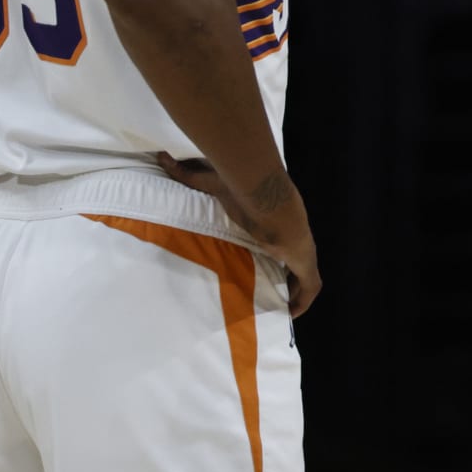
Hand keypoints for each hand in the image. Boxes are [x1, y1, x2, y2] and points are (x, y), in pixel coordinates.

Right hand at [156, 153, 322, 316]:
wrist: (266, 198)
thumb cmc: (243, 191)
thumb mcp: (210, 182)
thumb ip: (186, 173)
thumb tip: (161, 156)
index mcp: (273, 220)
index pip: (277, 240)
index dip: (272, 252)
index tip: (260, 264)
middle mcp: (291, 236)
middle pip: (294, 261)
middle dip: (285, 277)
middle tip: (269, 294)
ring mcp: (302, 249)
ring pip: (304, 277)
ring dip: (295, 293)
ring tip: (279, 308)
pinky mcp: (307, 262)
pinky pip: (310, 288)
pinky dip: (303, 302)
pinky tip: (290, 314)